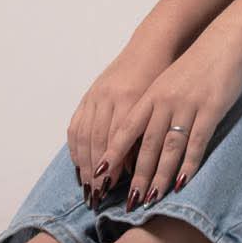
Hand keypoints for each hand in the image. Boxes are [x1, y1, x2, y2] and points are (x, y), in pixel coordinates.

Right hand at [67, 43, 174, 207]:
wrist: (154, 45)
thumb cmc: (166, 76)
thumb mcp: (162, 102)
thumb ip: (149, 130)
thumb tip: (136, 168)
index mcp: (131, 98)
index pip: (117, 139)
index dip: (114, 165)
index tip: (114, 190)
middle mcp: (110, 96)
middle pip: (98, 141)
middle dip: (96, 172)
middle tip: (97, 197)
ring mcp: (97, 95)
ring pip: (85, 135)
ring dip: (83, 163)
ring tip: (87, 187)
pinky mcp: (90, 94)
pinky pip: (76, 125)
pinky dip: (76, 147)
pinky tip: (79, 164)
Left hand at [92, 29, 241, 209]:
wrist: (223, 41)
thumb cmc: (194, 66)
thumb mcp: (167, 83)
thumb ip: (154, 108)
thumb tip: (140, 142)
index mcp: (151, 95)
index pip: (126, 130)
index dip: (113, 154)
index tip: (100, 176)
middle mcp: (165, 101)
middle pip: (147, 144)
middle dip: (137, 176)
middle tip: (129, 201)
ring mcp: (188, 105)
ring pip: (170, 147)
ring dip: (160, 175)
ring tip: (152, 198)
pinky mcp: (211, 109)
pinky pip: (197, 142)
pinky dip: (189, 164)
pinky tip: (183, 181)